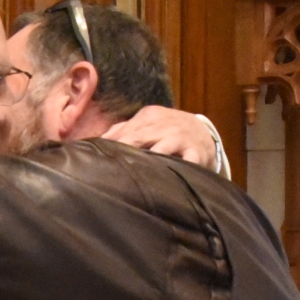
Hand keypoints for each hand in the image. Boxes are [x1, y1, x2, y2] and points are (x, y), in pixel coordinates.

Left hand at [101, 106, 216, 169]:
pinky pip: (185, 164)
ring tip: (133, 177)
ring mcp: (181, 138)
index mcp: (149, 116)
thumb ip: (121, 130)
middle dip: (124, 154)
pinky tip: (164, 183)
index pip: (125, 132)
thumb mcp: (147, 124)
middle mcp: (164, 125)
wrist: (204, 133)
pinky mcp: (196, 153)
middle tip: (108, 172)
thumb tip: (95, 141)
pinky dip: (176, 171)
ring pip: (161, 150)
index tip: (96, 163)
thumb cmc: (167, 131)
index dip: (111, 148)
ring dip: (148, 162)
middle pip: (138, 139)